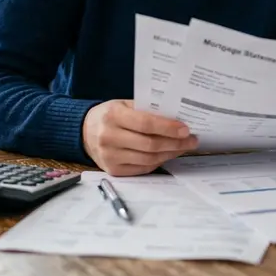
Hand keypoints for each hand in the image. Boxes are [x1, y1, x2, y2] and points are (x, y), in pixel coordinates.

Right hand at [82, 100, 198, 175]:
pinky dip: (158, 162)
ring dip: (170, 154)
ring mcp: (110, 156)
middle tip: (192, 140)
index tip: (186, 129)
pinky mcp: (113, 170)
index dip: (168, 128)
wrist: (84, 131)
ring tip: (184, 147)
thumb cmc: (111, 115)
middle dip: (175, 143)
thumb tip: (178, 117)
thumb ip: (146, 110)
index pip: (146, 123)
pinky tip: (168, 154)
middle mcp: (109, 137)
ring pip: (148, 159)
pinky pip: (142, 168)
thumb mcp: (124, 104)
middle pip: (150, 144)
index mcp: (113, 115)